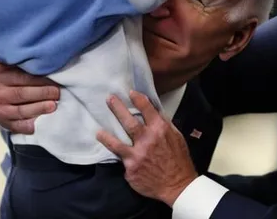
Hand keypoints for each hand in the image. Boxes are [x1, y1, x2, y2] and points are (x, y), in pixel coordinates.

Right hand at [0, 62, 59, 133]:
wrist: (1, 91)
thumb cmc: (16, 75)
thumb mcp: (17, 64)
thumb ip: (28, 61)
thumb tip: (49, 56)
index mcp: (1, 74)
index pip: (22, 77)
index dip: (40, 80)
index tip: (55, 80)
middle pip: (22, 94)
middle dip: (42, 93)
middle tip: (57, 93)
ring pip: (20, 110)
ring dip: (39, 108)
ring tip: (53, 106)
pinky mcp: (4, 122)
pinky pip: (17, 126)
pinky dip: (29, 125)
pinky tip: (41, 123)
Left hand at [97, 91, 197, 205]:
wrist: (177, 184)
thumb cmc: (178, 158)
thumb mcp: (176, 136)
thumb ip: (163, 124)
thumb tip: (153, 112)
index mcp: (160, 129)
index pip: (146, 109)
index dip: (138, 99)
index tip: (130, 92)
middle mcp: (147, 140)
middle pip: (128, 122)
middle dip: (117, 108)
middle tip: (109, 99)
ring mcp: (137, 155)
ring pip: (117, 142)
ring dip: (106, 136)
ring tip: (98, 131)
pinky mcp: (131, 169)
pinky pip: (121, 159)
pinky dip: (115, 155)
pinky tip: (108, 153)